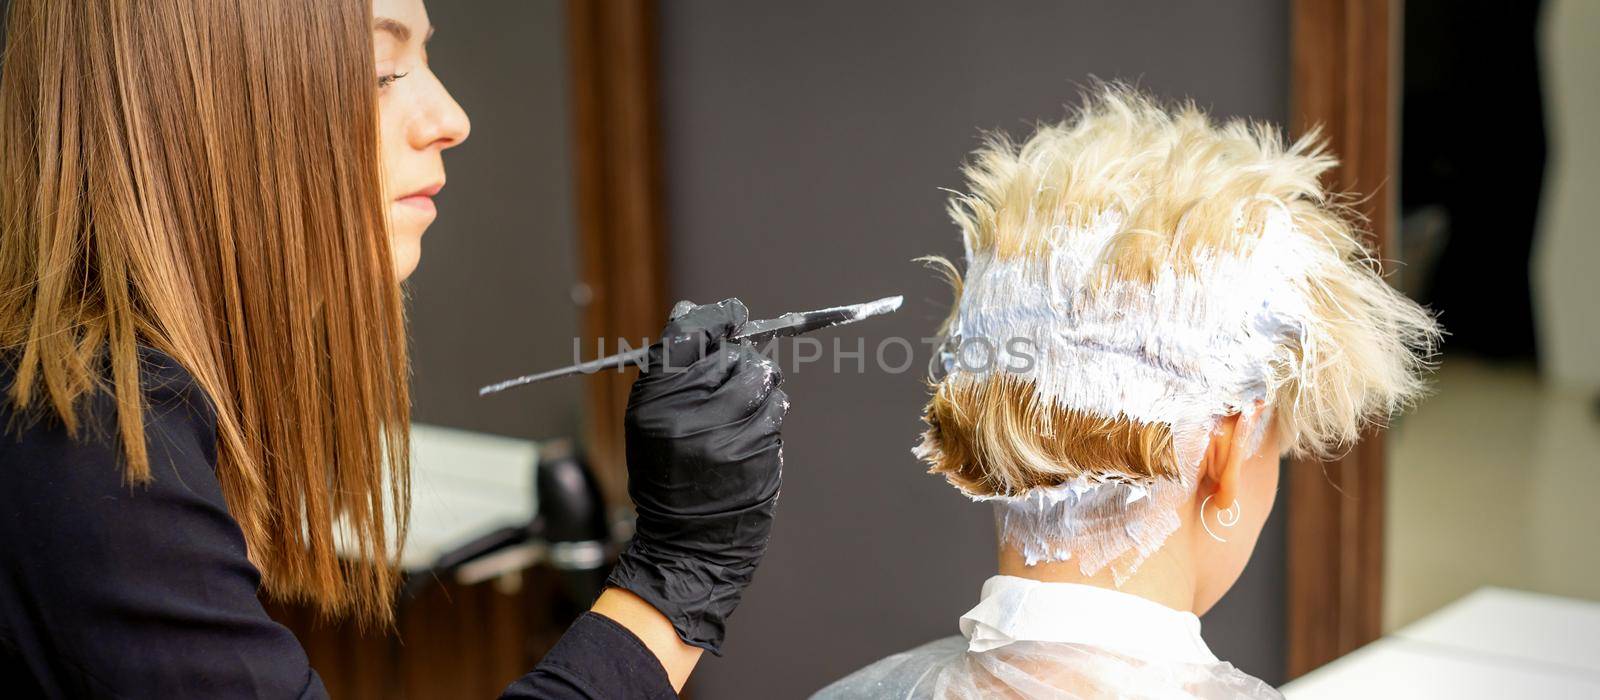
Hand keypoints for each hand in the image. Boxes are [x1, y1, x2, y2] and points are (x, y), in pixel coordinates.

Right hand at [604, 299, 786, 654]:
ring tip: (743, 408)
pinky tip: (751, 433)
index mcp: (656, 403)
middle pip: (732, 355)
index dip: (717, 319)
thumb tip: (697, 312)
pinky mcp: (761, 454)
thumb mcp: (648, 424)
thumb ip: (672, 372)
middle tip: (732, 377)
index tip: (733, 315)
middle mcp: (692, 416)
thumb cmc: (666, 477)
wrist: (686, 543)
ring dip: (760, 385)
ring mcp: (731, 436)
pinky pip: (776, 412)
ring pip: (762, 379)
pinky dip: (769, 414)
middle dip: (738, 359)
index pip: (689, 335)